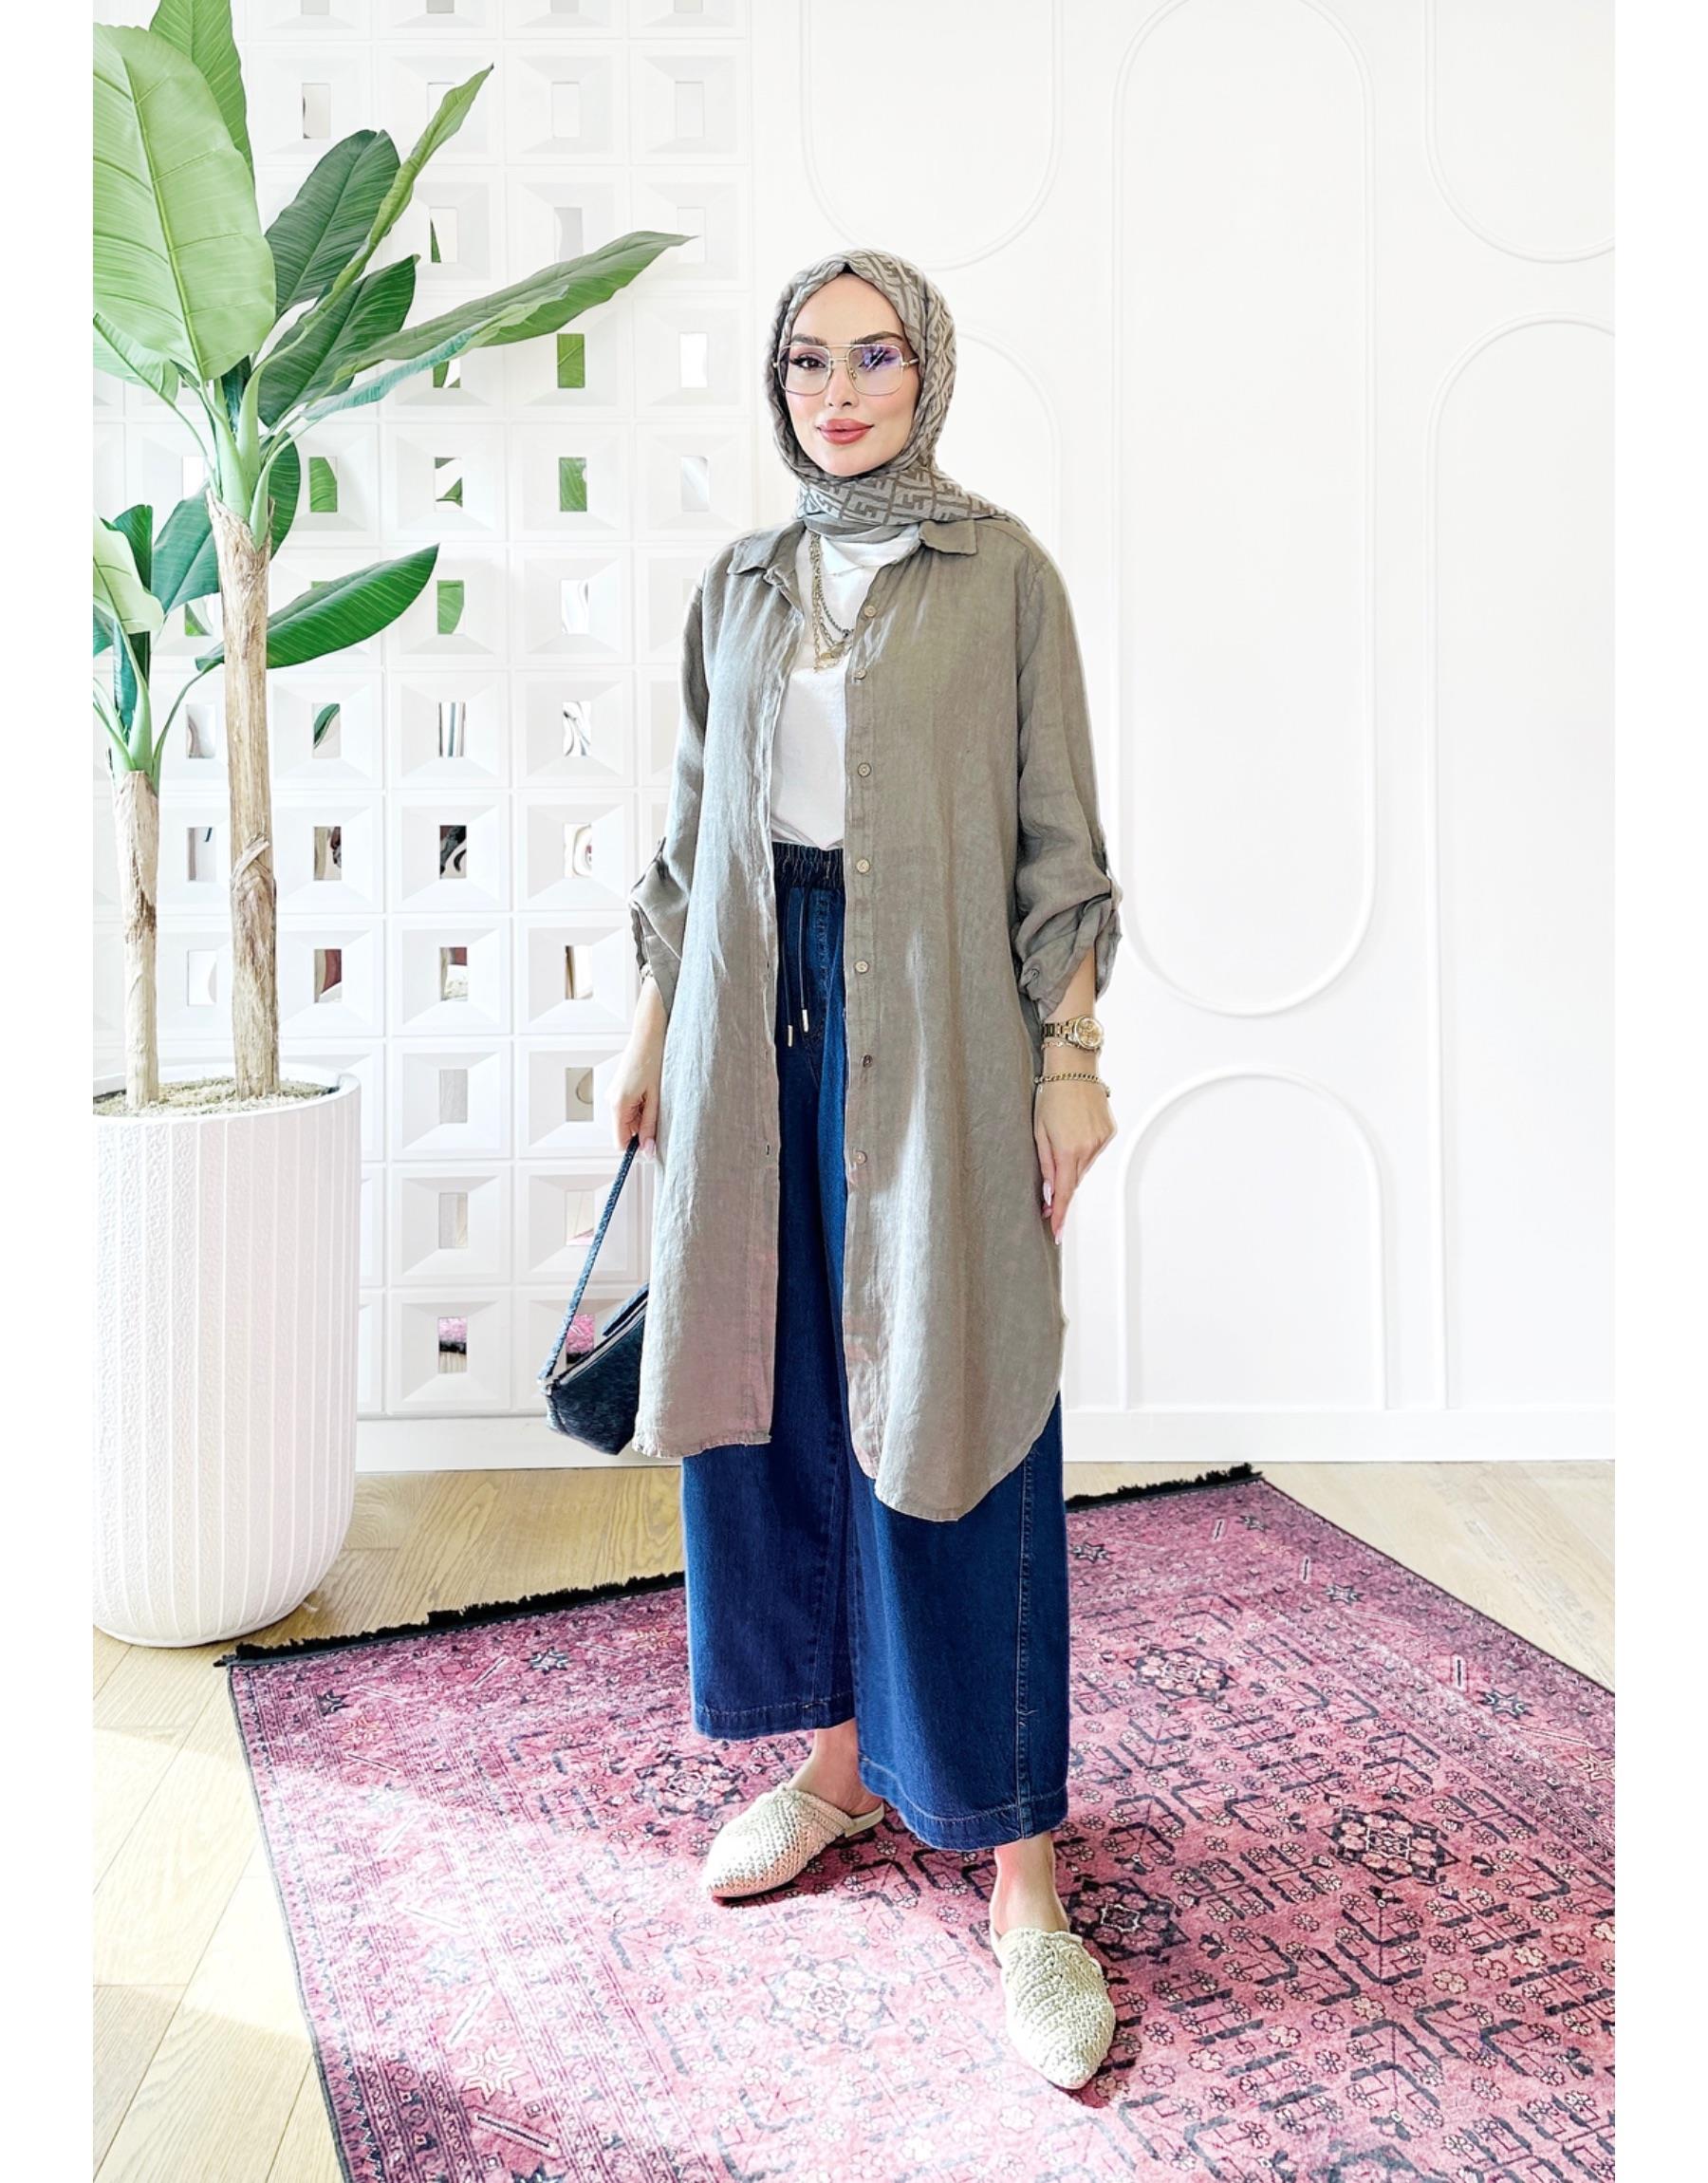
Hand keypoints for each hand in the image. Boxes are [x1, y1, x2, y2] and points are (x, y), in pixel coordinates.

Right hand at [610, 980, 665, 1156]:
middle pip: (624, 1132)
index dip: (635, 1148)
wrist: (648, 1035)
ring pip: (628, 1120)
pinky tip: (651, 1093)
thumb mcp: (656, 1098)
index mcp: (618, 1105)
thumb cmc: (654, 1061)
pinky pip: (628, 1109)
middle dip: (642, 1131)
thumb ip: (650, 1126)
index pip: (620, 1143)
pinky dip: (641, 1108)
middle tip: (660, 1115)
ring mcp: (613, 1094)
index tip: (653, 1147)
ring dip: (643, 1117)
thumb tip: (648, 1150)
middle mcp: (611, 1101)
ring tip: (656, 1100)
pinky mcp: (619, 1089)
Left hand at [1033, 1074, 1115, 1242]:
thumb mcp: (1039, 1132)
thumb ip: (1046, 1165)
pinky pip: (1094, 1151)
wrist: (1073, 1067)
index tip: (1057, 1232)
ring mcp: (1102, 1140)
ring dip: (1072, 1165)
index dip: (1060, 1214)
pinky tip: (1074, 1133)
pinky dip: (1083, 1151)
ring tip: (1060, 1142)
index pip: (1065, 1192)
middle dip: (1062, 1189)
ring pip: (1084, 1166)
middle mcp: (1089, 1148)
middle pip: (1074, 1180)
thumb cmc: (1050, 1094)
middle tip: (1048, 1198)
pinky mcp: (1109, 1131)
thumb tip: (1050, 1193)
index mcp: (1068, 1150)